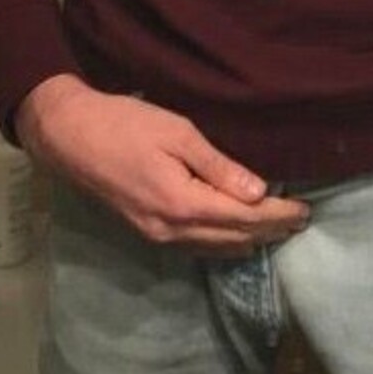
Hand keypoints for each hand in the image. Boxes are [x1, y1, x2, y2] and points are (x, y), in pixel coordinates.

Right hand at [15, 74, 310, 258]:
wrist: (67, 135)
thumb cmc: (123, 124)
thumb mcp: (178, 133)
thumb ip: (219, 167)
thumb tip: (259, 192)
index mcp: (183, 204)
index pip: (245, 218)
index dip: (278, 216)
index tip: (305, 211)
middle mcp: (172, 230)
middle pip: (234, 239)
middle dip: (270, 232)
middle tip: (300, 222)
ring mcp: (157, 236)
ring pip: (216, 248)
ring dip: (249, 240)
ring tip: (277, 230)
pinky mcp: (147, 233)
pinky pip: (196, 247)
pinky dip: (224, 242)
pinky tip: (237, 235)